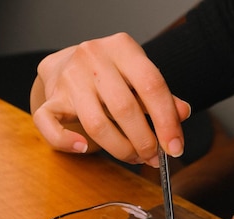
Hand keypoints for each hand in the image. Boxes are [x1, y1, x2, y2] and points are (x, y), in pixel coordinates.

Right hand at [30, 33, 190, 165]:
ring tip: (133, 157)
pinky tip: (84, 148)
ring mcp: (69, 78)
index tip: (175, 147)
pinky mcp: (50, 99)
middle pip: (124, 108)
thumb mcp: (139, 78)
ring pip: (96, 124)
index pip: (151, 85)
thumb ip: (161, 97)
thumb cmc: (109, 76)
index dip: (167, 122)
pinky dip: (68, 142)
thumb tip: (183, 113)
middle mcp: (93, 58)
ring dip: (120, 149)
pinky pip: (51, 125)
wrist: (64, 64)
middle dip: (144, 141)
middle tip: (153, 156)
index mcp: (122, 48)